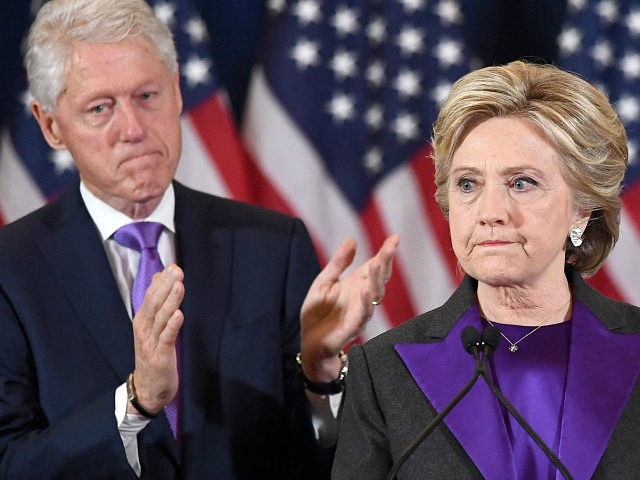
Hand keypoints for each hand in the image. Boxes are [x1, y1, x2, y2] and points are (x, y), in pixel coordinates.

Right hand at [128, 264, 183, 414]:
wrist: (147, 389)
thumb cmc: (152, 355)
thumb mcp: (152, 329)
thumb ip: (156, 305)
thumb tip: (159, 279)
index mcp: (142, 321)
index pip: (150, 296)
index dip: (161, 281)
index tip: (172, 266)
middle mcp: (144, 330)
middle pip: (154, 304)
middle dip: (166, 286)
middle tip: (177, 270)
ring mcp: (151, 343)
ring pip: (161, 318)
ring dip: (171, 301)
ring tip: (179, 285)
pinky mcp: (160, 356)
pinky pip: (167, 338)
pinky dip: (173, 325)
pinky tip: (179, 314)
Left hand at [299, 234, 398, 381]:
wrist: (309, 342)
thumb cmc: (317, 312)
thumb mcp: (324, 281)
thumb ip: (338, 263)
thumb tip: (352, 240)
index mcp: (355, 283)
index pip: (374, 264)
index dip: (385, 252)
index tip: (395, 238)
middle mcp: (362, 296)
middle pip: (379, 276)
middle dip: (386, 261)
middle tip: (390, 246)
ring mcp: (360, 311)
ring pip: (375, 294)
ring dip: (376, 279)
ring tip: (376, 263)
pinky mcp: (353, 326)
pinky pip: (363, 314)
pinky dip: (366, 302)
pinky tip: (365, 291)